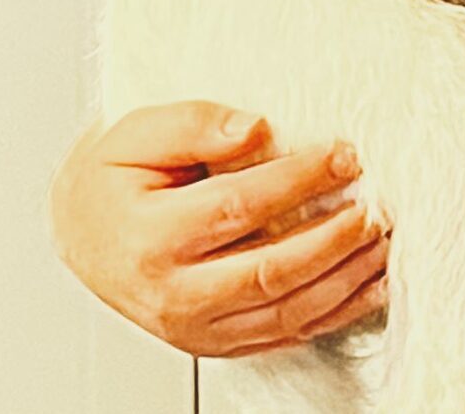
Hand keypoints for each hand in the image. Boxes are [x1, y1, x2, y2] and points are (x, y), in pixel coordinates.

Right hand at [47, 103, 389, 356]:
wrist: (82, 228)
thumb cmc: (114, 176)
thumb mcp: (139, 130)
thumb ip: (197, 121)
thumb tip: (256, 128)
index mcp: (151, 237)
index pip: (239, 207)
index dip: (299, 180)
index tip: (343, 155)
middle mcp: (171, 293)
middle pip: (268, 272)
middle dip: (332, 239)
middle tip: (374, 205)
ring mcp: (192, 327)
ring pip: (282, 314)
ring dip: (343, 281)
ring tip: (382, 242)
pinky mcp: (213, 342)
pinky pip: (282, 337)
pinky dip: (332, 315)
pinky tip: (365, 286)